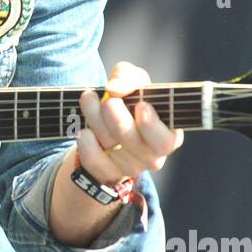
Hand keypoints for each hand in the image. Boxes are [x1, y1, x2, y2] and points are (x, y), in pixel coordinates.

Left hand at [76, 61, 184, 191]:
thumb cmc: (129, 103)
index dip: (151, 125)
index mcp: (166, 136)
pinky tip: (85, 130)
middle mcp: (151, 156)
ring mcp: (128, 168)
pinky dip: (85, 141)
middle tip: (108, 99)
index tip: (140, 105)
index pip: (164, 141)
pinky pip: (93, 159)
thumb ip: (129, 77)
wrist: (107, 127)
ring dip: (94, 117)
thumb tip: (114, 88)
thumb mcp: (134, 83)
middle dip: (116, 116)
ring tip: (89, 99)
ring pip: (109, 144)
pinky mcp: (106, 173)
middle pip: (131, 140)